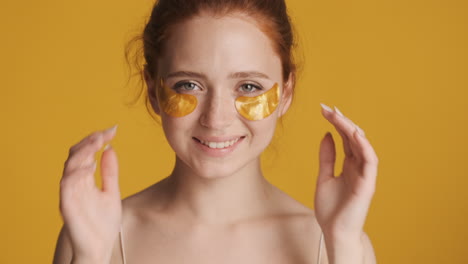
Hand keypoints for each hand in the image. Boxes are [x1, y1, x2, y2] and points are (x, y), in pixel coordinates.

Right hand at [59, 125, 120, 261]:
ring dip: (83, 151)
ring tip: (98, 142)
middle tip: (105, 132)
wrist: (100, 249)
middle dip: (90, 141)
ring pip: (70, 166)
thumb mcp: (112, 192)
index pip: (87, 154)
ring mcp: (70, 194)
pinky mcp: (67, 205)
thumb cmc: (104, 224)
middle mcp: (75, 184)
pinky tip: (91, 165)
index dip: (97, 140)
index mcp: (84, 180)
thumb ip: (110, 172)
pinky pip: (67, 184)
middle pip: (76, 155)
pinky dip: (77, 172)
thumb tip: (110, 148)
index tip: (113, 130)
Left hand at [314, 104, 377, 238]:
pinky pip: (370, 162)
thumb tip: (327, 134)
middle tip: (328, 108)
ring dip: (352, 129)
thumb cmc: (330, 208)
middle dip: (342, 121)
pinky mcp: (368, 184)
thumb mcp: (323, 177)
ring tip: (338, 116)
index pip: (345, 138)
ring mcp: (364, 174)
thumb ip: (327, 157)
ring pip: (363, 146)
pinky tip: (355, 133)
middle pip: (353, 138)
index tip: (324, 109)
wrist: (334, 231)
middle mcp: (358, 166)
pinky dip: (365, 147)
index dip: (337, 123)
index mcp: (349, 164)